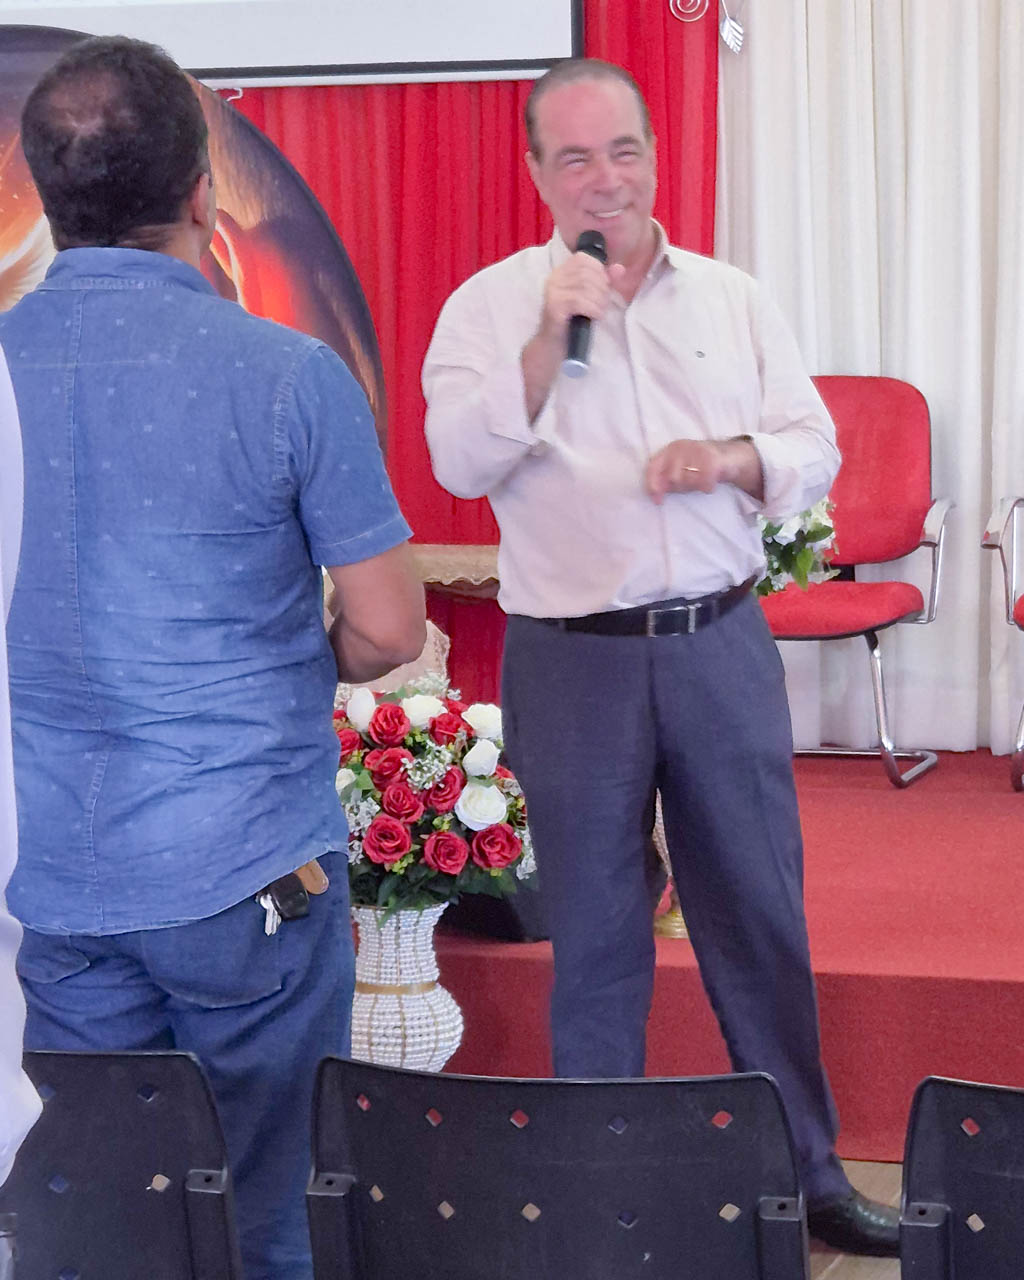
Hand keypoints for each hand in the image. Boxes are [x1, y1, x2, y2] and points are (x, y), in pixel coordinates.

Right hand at [537, 252, 626, 344]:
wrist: (555, 345)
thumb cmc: (574, 320)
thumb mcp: (590, 297)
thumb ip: (604, 281)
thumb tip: (620, 269)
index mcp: (561, 272)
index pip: (582, 258)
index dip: (598, 270)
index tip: (604, 286)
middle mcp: (554, 278)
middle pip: (586, 273)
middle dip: (602, 288)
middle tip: (604, 303)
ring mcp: (552, 292)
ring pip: (585, 287)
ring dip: (599, 301)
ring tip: (600, 311)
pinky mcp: (554, 307)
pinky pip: (579, 302)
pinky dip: (593, 309)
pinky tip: (595, 316)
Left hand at [645, 437, 764, 503]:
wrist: (729, 455)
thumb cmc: (699, 466)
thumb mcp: (679, 470)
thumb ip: (665, 480)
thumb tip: (656, 495)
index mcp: (669, 450)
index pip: (653, 468)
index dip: (653, 486)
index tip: (659, 502)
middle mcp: (681, 447)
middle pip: (673, 478)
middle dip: (681, 488)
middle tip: (692, 485)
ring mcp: (696, 449)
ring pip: (688, 480)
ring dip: (695, 487)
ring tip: (701, 482)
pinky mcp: (712, 457)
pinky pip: (704, 481)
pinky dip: (707, 487)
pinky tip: (710, 484)